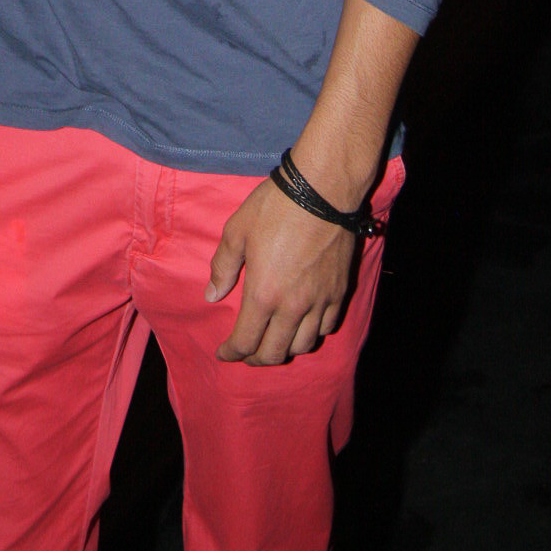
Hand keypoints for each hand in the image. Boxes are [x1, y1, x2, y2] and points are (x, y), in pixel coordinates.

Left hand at [206, 178, 355, 364]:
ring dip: (284, 350)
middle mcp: (293, 306)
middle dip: (256, 359)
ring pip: (302, 345)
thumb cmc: (275, 207)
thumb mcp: (237, 231)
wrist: (322, 191)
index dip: (232, 353)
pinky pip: (325, 328)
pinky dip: (311, 334)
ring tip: (273, 342)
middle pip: (275, 352)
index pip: (246, 340)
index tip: (224, 353)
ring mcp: (319, 301)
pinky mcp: (339, 292)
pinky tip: (302, 326)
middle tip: (246, 354)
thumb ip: (223, 266)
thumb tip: (212, 296)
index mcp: (263, 293)